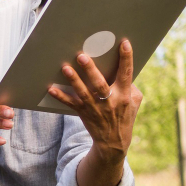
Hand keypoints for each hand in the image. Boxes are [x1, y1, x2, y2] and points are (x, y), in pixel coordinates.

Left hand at [48, 38, 142, 159]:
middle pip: (100, 84)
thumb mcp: (134, 102)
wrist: (113, 142)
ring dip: (73, 80)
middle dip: (90, 70)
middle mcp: (110, 101)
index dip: (126, 58)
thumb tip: (123, 68)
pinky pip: (70, 104)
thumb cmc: (124, 116)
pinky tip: (51, 89)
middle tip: (82, 56)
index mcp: (124, 95)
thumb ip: (130, 86)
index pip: (126, 74)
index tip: (123, 43)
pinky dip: (60, 97)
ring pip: (83, 93)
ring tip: (65, 68)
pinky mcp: (83, 113)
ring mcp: (95, 108)